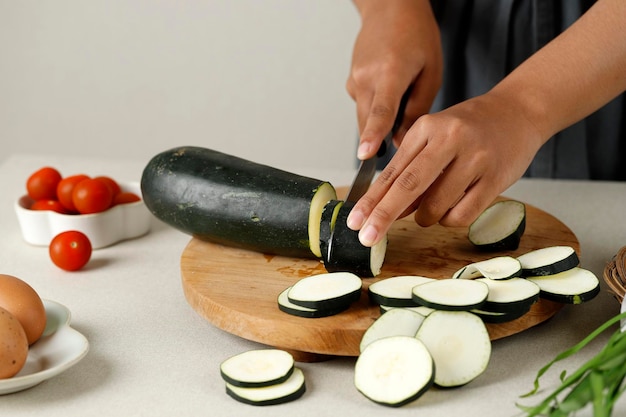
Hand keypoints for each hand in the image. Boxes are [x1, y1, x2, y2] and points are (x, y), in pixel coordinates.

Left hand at [346, 92, 544, 246]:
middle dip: (383, 216)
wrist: (518, 112)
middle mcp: (449, 140)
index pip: (392, 172)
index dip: (371, 201)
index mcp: (426, 128)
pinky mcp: (495, 179)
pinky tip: (457, 205)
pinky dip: (451, 219)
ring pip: (435, 208)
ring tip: (436, 204)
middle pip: (407, 187)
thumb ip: (411, 171)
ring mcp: (474, 159)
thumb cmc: (469, 129)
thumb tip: (390, 211)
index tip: (354, 222)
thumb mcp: (434, 138)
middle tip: (367, 238)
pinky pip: (461, 216)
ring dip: (427, 218)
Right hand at [347, 0, 442, 158]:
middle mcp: (366, 77)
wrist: (390, 8)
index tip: (365, 155)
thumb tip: (400, 141)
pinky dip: (375, 106)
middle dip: (382, 135)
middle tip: (402, 126)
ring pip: (364, 116)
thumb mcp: (431, 73)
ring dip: (380, 119)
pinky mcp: (350, 82)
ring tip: (401, 94)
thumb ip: (417, 111)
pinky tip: (389, 86)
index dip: (373, 135)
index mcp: (390, 72)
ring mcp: (354, 79)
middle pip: (369, 122)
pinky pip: (363, 105)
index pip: (381, 111)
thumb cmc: (417, 36)